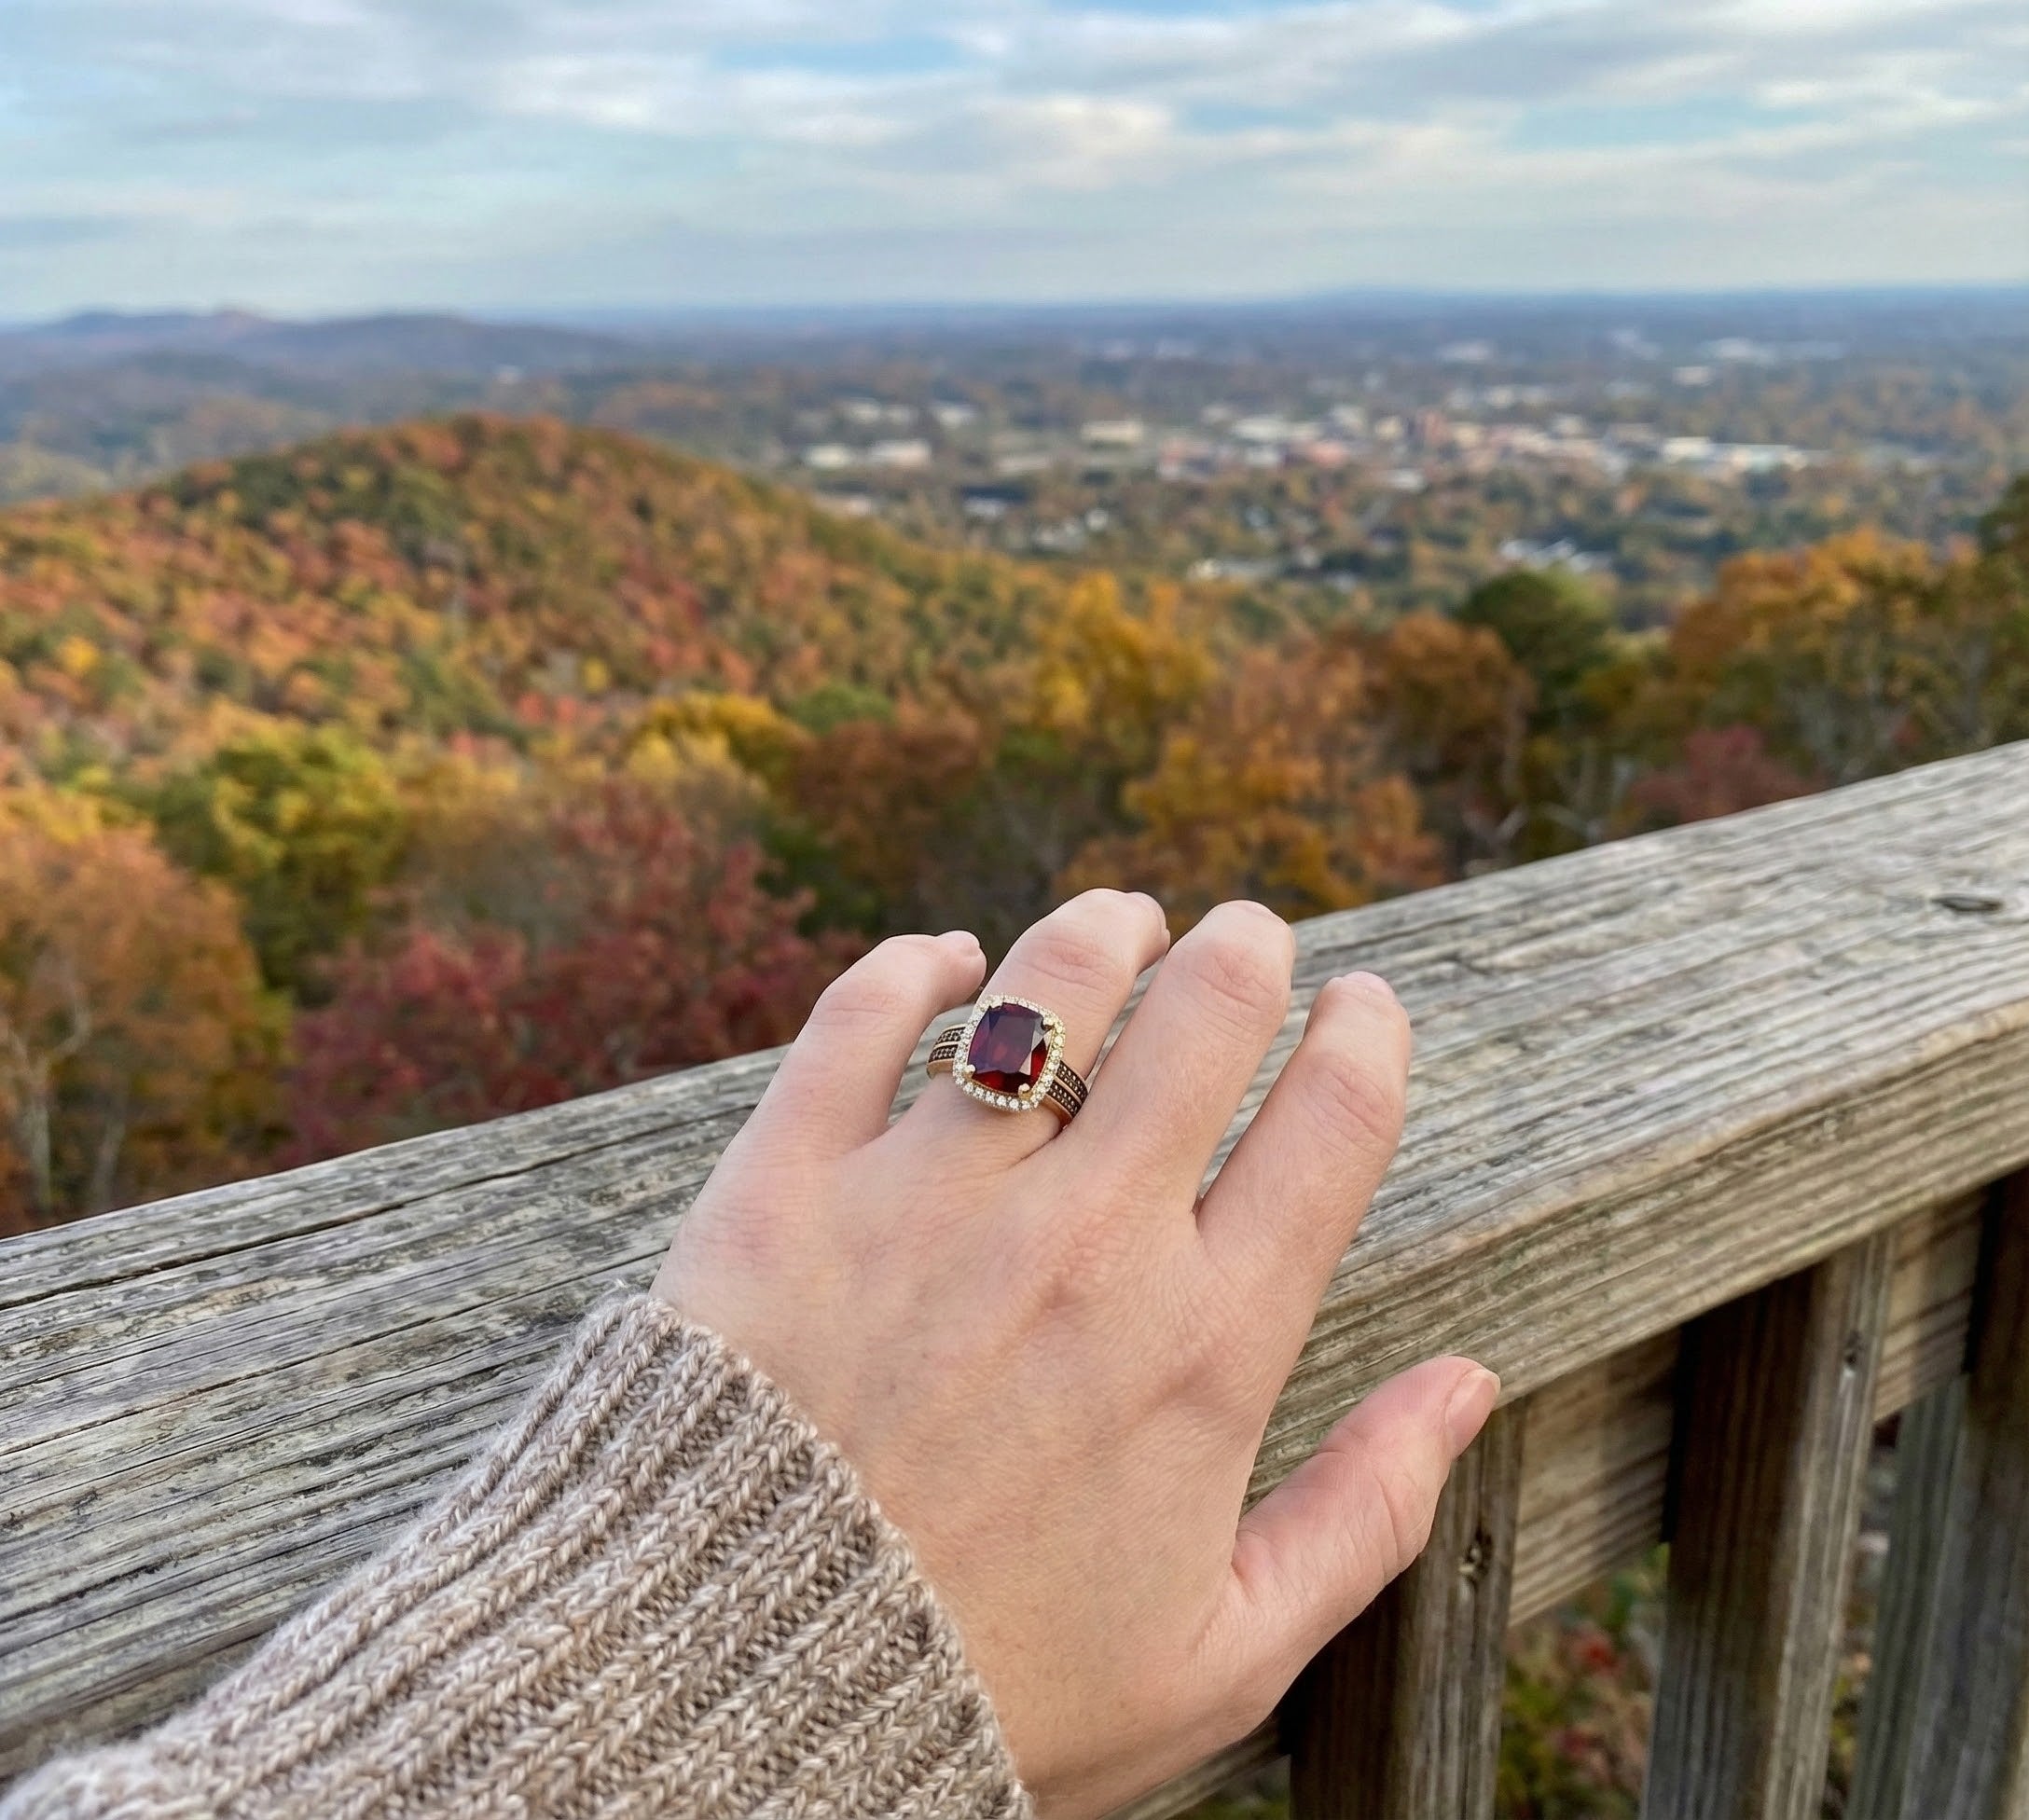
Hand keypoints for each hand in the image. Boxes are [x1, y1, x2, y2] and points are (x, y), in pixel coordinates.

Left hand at [653, 890, 1497, 1817]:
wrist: (733, 1702)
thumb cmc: (990, 1690)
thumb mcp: (1221, 1654)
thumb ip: (1366, 1512)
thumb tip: (1470, 1383)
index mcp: (1200, 1346)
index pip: (1331, 1126)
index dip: (1367, 1037)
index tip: (1365, 1007)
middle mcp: (1077, 1245)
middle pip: (1202, 1015)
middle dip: (1246, 950)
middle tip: (1247, 938)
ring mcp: (925, 1200)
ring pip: (1044, 989)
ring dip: (1102, 930)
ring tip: (1122, 921)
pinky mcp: (788, 1183)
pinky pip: (860, 1018)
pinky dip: (913, 967)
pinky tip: (944, 960)